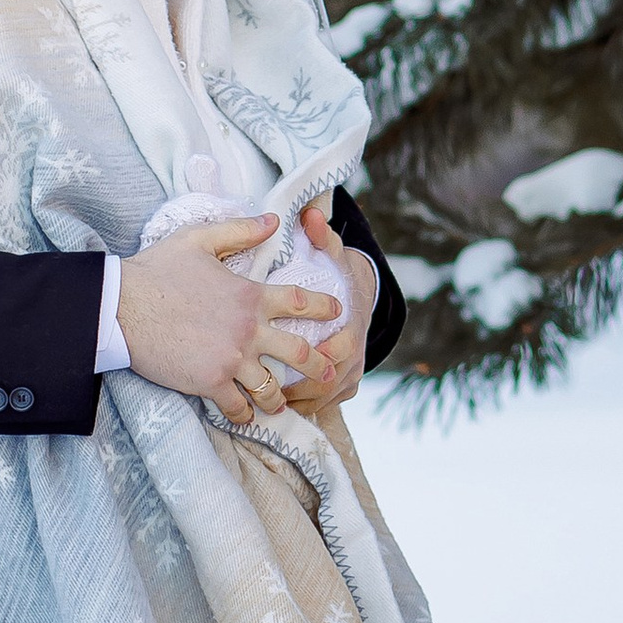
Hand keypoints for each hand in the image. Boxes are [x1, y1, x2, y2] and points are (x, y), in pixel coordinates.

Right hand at [117, 217, 320, 424]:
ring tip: (280, 404)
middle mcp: (248, 330)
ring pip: (270, 388)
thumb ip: (240, 230)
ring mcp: (231, 359)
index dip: (325, 308)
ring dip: (278, 398)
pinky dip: (243, 414)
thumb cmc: (156, 269)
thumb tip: (274, 221)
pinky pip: (236, 406)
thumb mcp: (199, 238)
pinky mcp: (209, 381)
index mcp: (250, 296)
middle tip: (329, 374)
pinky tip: (245, 417)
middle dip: (320, 366)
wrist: (122, 306)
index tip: (339, 313)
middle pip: (299, 353)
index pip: (301, 302)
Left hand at [277, 206, 378, 417]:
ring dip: (297, 401)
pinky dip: (303, 407)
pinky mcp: (345, 387)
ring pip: (325, 397)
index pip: (342, 346)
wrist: (358, 296)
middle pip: (331, 379)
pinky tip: (276, 409)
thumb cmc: (338, 274)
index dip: (320, 354)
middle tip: (268, 388)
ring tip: (265, 404)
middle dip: (301, 386)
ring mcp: (352, 373)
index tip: (291, 357)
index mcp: (352, 322)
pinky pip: (324, 404)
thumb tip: (311, 213)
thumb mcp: (333, 253)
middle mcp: (355, 352)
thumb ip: (322, 236)